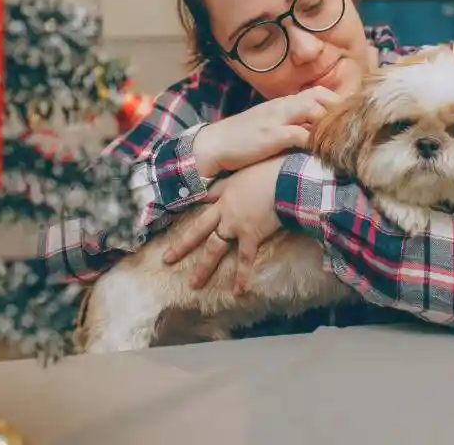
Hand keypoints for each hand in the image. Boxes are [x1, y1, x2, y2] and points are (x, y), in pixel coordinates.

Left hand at [162, 155, 285, 293]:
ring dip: (203, 267)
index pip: (205, 196)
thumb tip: (251, 166)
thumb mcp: (254, 163)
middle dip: (182, 245)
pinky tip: (237, 291)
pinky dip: (242, 276)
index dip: (194, 201)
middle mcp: (225, 209)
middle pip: (198, 229)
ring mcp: (235, 224)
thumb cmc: (274, 166)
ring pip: (214, 248)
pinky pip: (245, 260)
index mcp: (226, 189)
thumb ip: (249, 168)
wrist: (286, 178)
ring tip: (194, 283)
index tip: (179, 207)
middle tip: (167, 259)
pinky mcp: (250, 235)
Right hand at [192, 86, 339, 175]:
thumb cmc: (239, 139)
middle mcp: (282, 106)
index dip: (335, 104)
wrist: (213, 145)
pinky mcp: (272, 136)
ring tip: (340, 142)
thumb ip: (287, 124)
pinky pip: (301, 134)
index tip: (347, 119)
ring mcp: (277, 120)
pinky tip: (323, 153)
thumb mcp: (266, 125)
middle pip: (320, 97)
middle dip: (338, 112)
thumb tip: (309, 132)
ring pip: (314, 111)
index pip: (317, 93)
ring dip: (329, 126)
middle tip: (349, 130)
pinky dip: (315, 142)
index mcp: (281, 103)